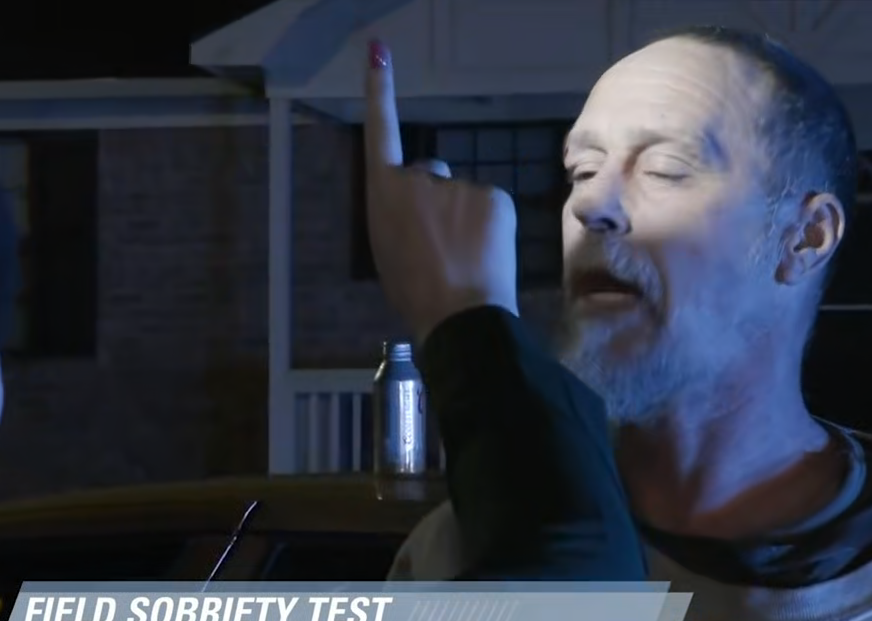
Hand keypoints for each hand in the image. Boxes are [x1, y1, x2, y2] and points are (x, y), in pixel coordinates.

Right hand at [363, 40, 518, 342]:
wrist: (458, 316)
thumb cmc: (415, 293)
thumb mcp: (388, 250)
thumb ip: (400, 216)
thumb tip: (419, 212)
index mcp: (384, 194)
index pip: (381, 131)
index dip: (380, 91)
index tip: (379, 51)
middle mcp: (419, 178)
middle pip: (430, 177)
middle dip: (435, 202)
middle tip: (439, 247)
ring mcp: (459, 185)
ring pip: (462, 197)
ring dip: (464, 219)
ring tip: (462, 259)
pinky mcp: (493, 195)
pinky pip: (489, 205)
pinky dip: (489, 226)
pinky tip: (484, 254)